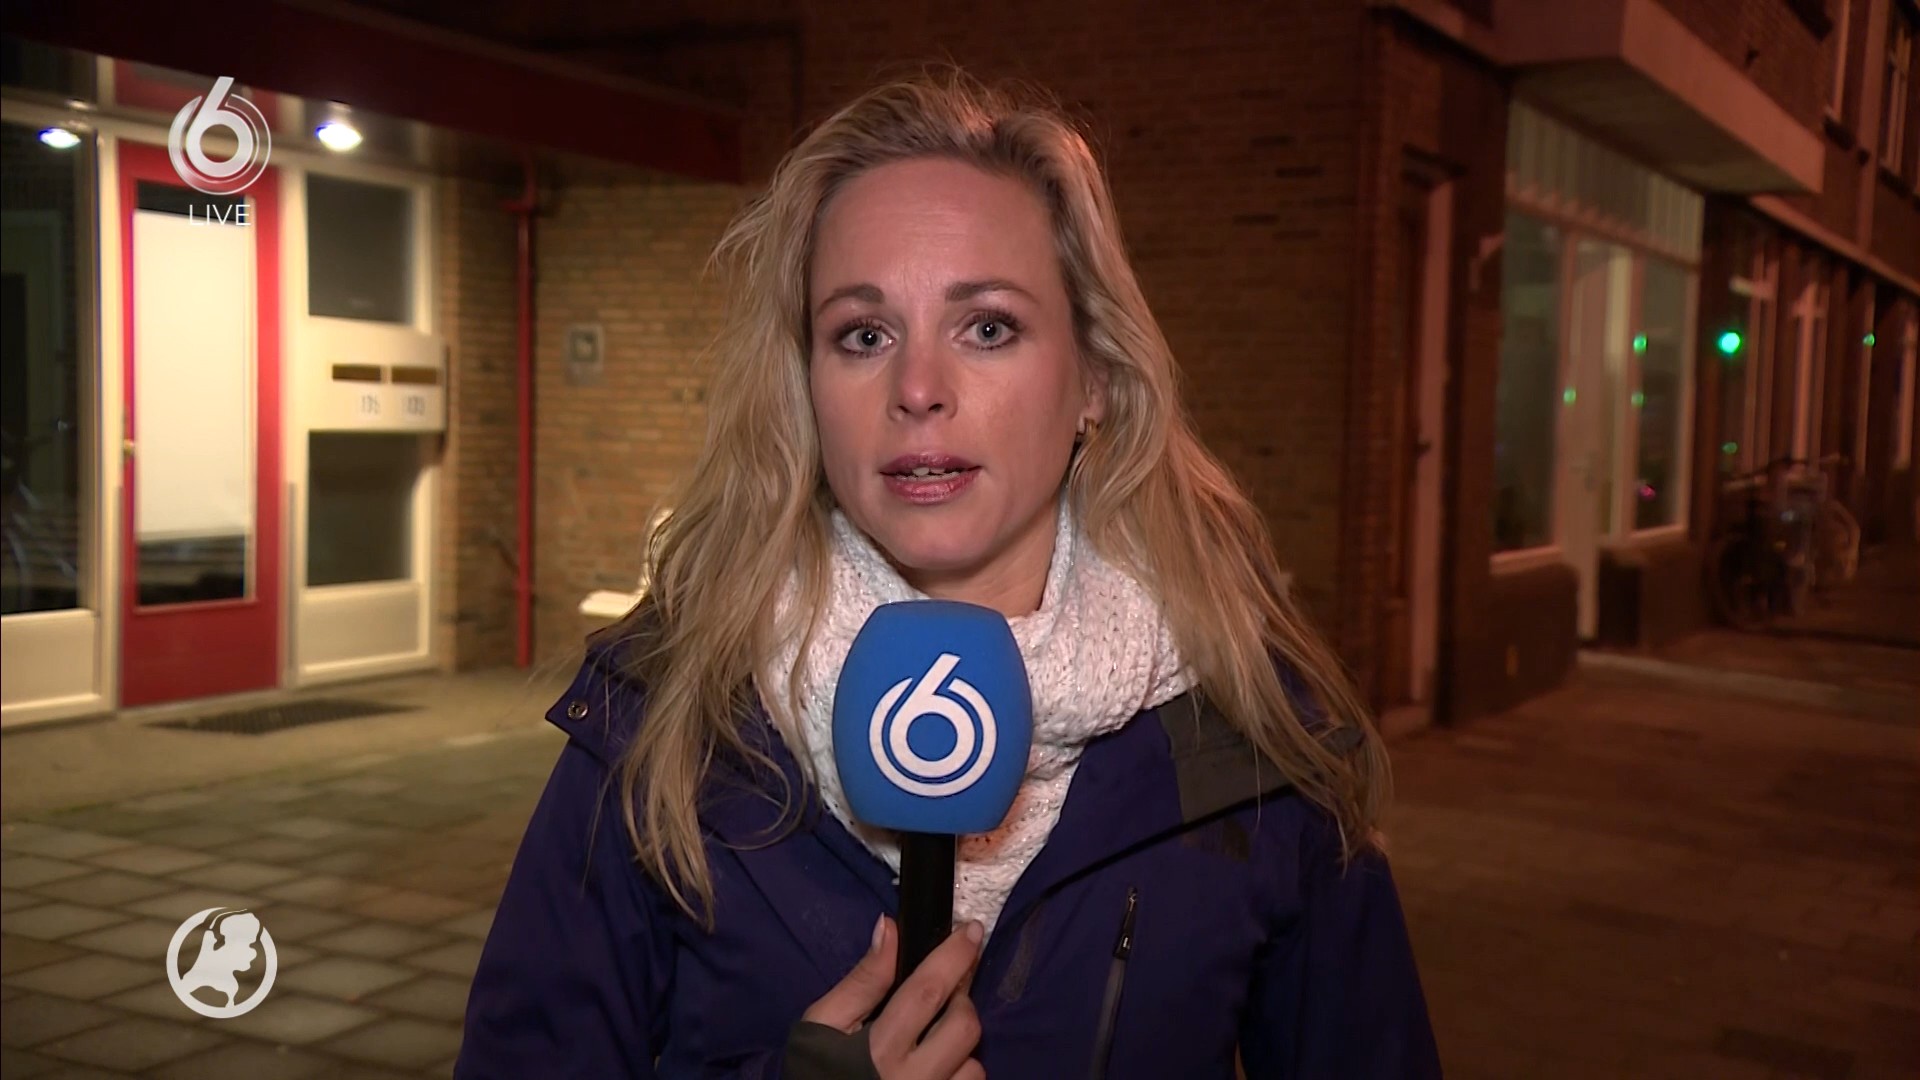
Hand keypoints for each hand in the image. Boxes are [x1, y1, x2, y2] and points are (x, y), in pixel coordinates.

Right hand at [801, 915, 985, 1079]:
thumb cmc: (815, 1072)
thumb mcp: (824, 1024)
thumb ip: (862, 981)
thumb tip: (890, 928)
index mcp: (879, 1050)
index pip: (927, 992)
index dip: (953, 957)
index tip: (971, 930)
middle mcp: (914, 1079)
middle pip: (964, 1026)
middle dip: (960, 1000)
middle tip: (943, 996)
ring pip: (974, 1064)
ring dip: (961, 1045)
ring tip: (933, 1042)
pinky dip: (961, 1073)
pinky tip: (937, 1070)